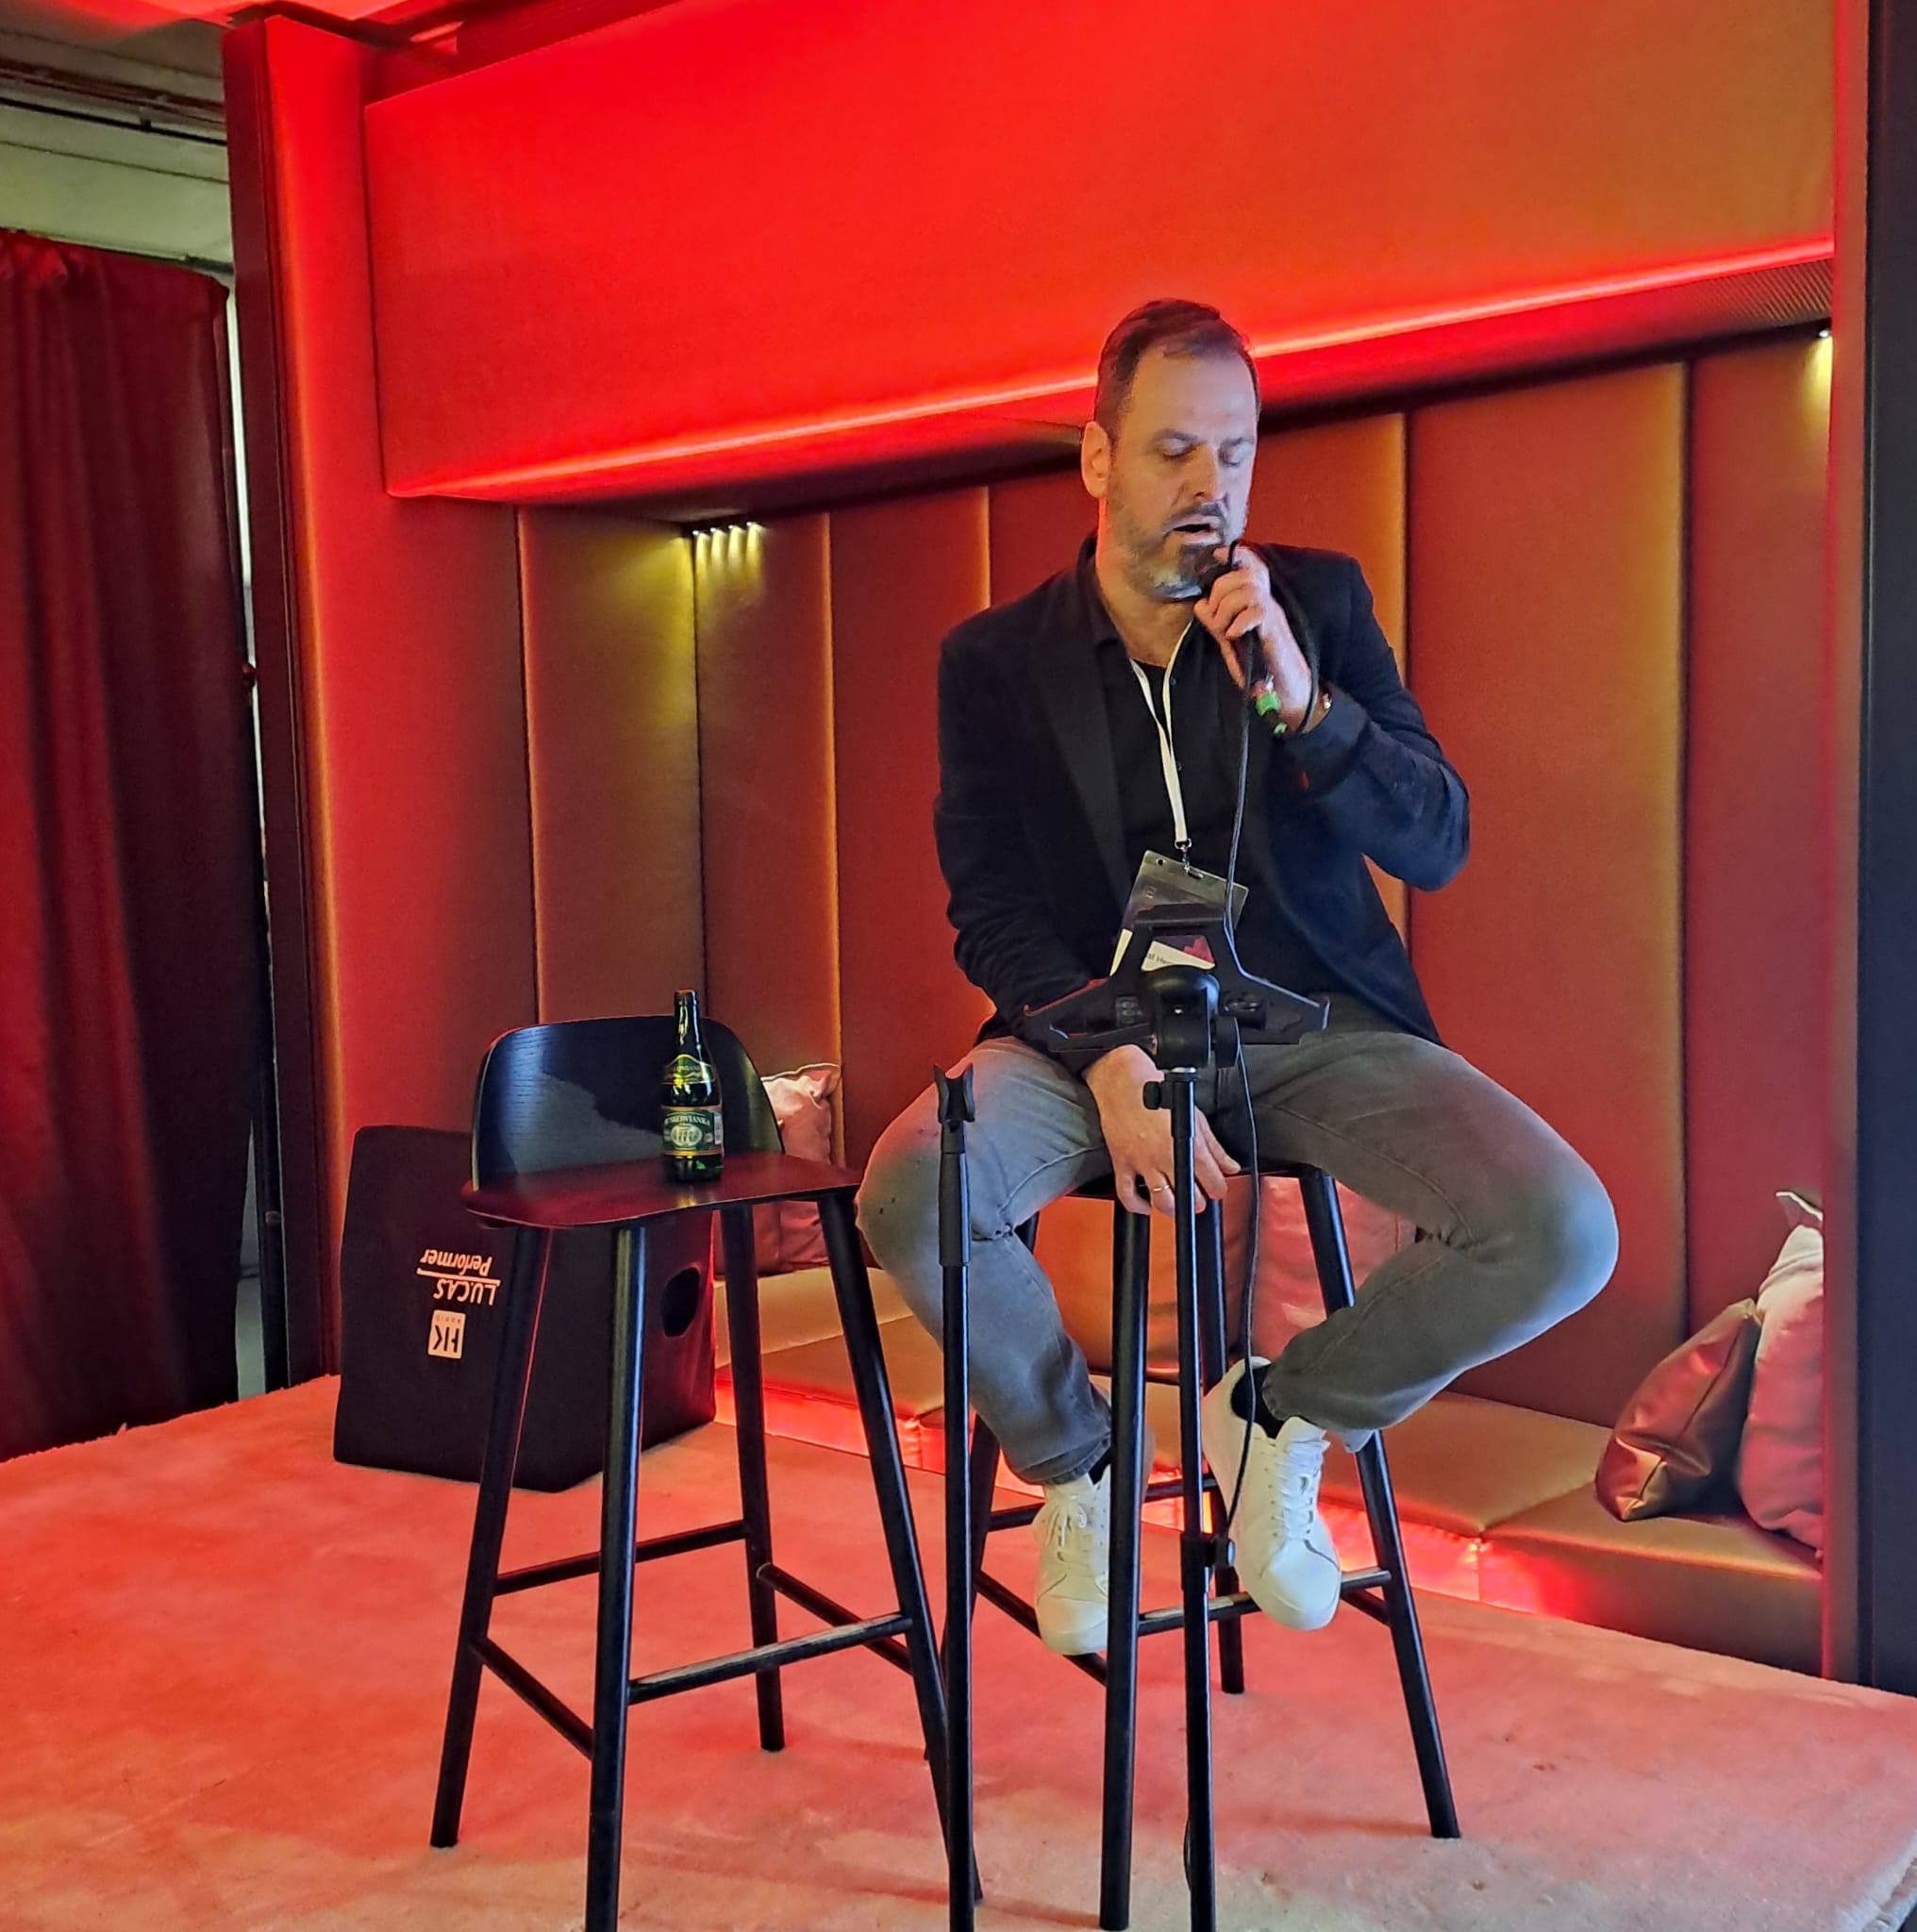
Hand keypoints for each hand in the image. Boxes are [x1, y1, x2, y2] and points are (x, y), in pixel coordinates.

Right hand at [1083, 1045, 1240, 1218]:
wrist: (1123, 1082)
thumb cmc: (1157, 1092)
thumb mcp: (1195, 1116)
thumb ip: (1214, 1145)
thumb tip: (1230, 1165)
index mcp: (1188, 1144)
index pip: (1212, 1180)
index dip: (1219, 1189)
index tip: (1218, 1189)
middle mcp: (1166, 1156)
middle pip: (1189, 1195)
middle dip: (1198, 1201)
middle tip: (1199, 1199)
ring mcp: (1143, 1162)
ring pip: (1161, 1200)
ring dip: (1173, 1209)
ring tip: (1178, 1206)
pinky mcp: (1123, 1163)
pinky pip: (1128, 1194)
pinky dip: (1138, 1206)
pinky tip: (1147, 1205)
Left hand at [1192, 544, 1313, 728]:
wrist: (1286, 690)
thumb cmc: (1260, 666)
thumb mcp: (1231, 641)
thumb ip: (1216, 623)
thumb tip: (1199, 604)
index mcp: (1256, 602)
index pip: (1251, 565)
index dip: (1235, 555)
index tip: (1217, 554)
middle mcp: (1267, 603)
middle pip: (1244, 574)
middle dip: (1220, 591)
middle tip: (1215, 617)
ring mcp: (1272, 616)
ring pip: (1249, 590)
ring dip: (1227, 609)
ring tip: (1224, 630)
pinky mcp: (1275, 631)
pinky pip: (1257, 611)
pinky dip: (1239, 623)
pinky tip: (1234, 636)